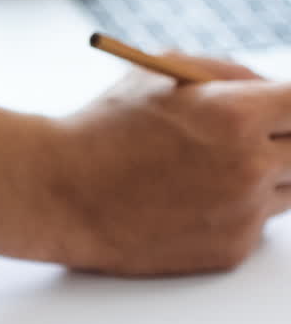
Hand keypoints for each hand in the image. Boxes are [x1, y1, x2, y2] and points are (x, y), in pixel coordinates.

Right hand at [49, 55, 290, 275]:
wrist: (56, 192)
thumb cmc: (102, 128)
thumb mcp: (162, 73)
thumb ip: (231, 74)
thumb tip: (274, 89)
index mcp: (236, 113)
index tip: (287, 111)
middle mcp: (249, 165)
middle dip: (284, 139)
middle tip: (252, 137)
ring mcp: (243, 212)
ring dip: (265, 176)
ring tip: (206, 168)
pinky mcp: (231, 249)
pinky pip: (260, 223)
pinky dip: (237, 211)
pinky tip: (189, 200)